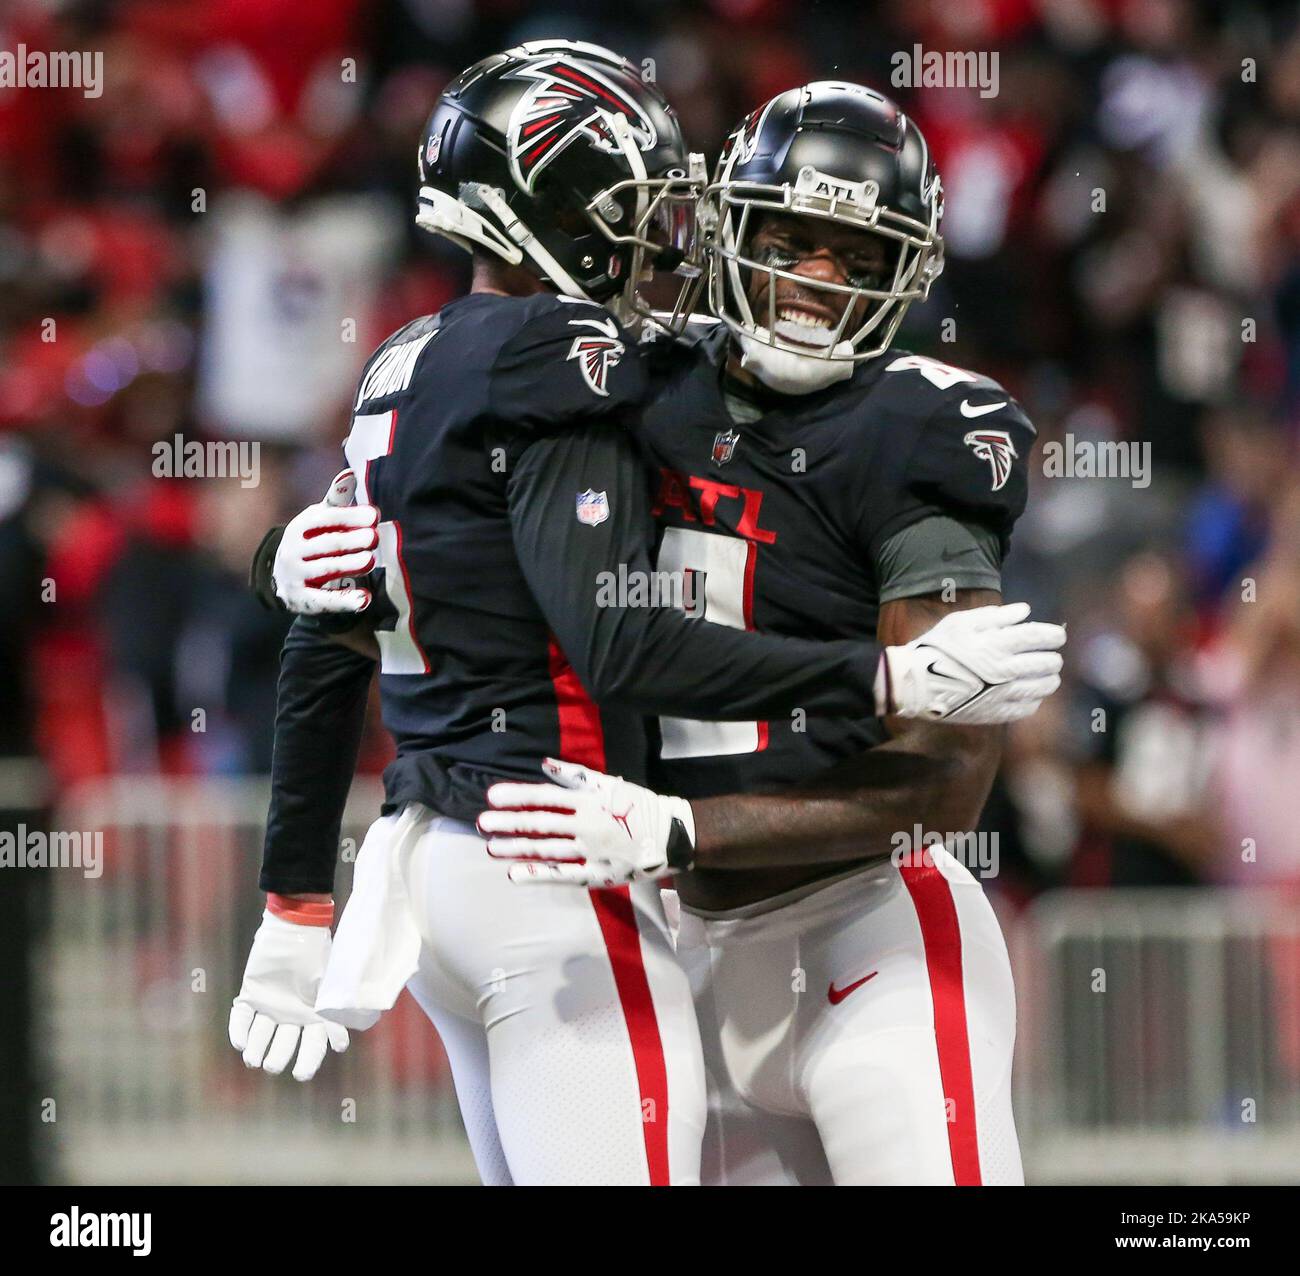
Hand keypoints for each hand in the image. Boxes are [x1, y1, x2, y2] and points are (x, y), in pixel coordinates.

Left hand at [228, 904, 348, 1080]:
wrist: (296, 925)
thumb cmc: (318, 952)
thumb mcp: (331, 982)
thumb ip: (335, 1012)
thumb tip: (341, 1045)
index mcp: (315, 1012)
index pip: (314, 1043)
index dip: (309, 1060)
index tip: (301, 1074)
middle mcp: (292, 1013)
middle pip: (284, 1043)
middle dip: (278, 1057)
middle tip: (272, 1066)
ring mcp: (270, 1005)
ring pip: (261, 1035)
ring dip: (256, 1049)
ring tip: (253, 1060)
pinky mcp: (252, 993)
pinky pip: (241, 1017)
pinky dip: (239, 1030)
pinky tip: (239, 1043)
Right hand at [273, 470, 378, 614]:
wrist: (281, 578)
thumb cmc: (311, 540)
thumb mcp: (319, 519)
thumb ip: (336, 500)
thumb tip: (350, 472)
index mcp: (301, 526)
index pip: (326, 519)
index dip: (350, 516)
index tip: (374, 515)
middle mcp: (294, 550)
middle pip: (328, 544)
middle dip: (352, 540)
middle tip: (374, 537)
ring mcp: (297, 575)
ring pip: (327, 569)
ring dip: (350, 564)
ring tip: (370, 560)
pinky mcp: (303, 599)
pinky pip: (326, 600)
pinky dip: (346, 600)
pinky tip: (365, 599)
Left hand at [477, 758, 695, 887]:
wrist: (671, 834)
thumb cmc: (637, 806)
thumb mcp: (609, 783)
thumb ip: (575, 775)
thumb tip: (543, 764)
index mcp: (589, 800)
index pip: (545, 797)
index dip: (517, 796)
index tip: (491, 796)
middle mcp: (586, 825)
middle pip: (540, 824)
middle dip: (508, 823)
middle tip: (482, 823)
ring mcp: (590, 851)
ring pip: (547, 849)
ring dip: (516, 848)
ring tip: (490, 847)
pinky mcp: (597, 874)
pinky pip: (563, 875)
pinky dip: (538, 873)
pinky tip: (514, 873)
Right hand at [881, 601, 1064, 724]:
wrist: (916, 683)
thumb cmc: (937, 647)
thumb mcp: (961, 622)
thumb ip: (996, 616)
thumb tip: (1025, 612)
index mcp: (999, 644)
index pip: (1040, 638)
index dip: (1054, 636)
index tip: (1057, 636)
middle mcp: (1007, 670)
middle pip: (1047, 664)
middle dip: (1053, 658)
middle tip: (1050, 656)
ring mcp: (1003, 694)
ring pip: (1043, 687)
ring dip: (1050, 679)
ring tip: (1047, 676)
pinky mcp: (996, 713)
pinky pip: (1028, 708)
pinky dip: (1035, 700)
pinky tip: (1030, 694)